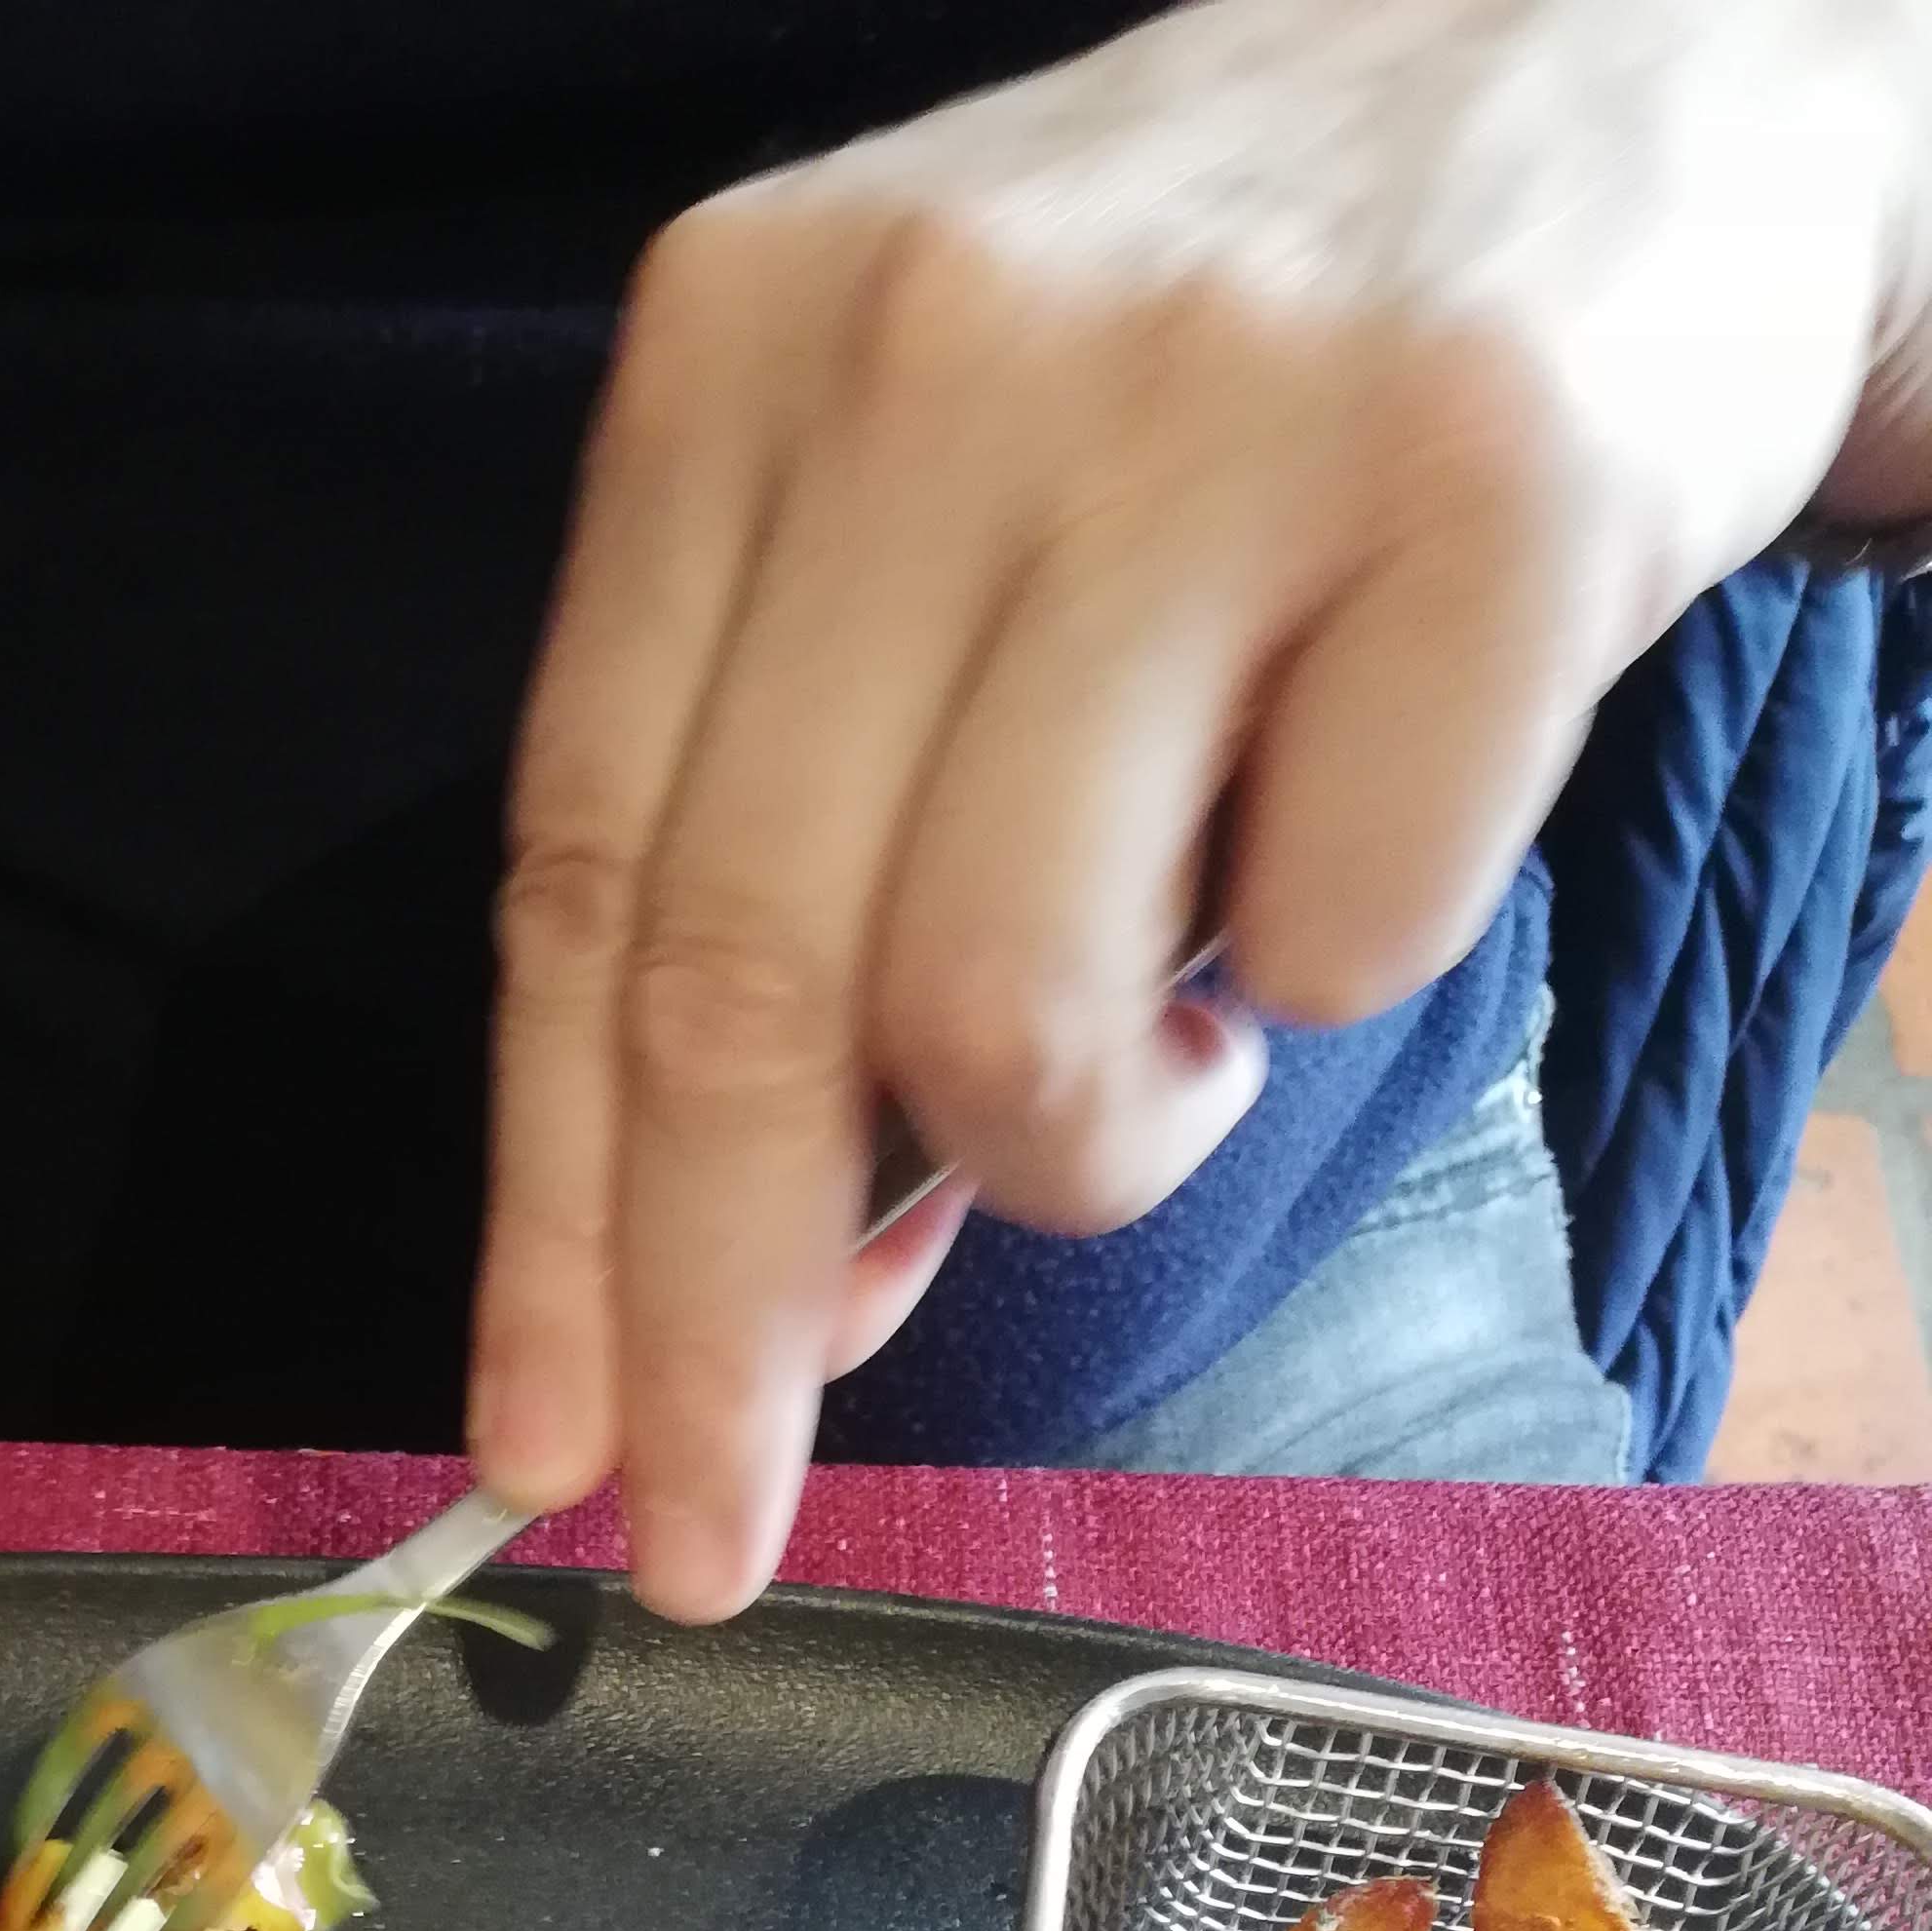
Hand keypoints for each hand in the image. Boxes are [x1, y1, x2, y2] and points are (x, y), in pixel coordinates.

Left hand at [471, 0, 1931, 1616]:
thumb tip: (757, 1302)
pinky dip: (1333, 980)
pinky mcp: (1487, 478)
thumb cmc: (1232, 391)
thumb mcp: (942, 563)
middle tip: (724, 1535)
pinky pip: (1333, 942)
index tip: (546, 1463)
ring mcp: (1213, 405)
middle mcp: (936, 354)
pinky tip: (1362, 827)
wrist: (1630, 55)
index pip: (580, 879)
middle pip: (741, 983)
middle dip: (716, 1333)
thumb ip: (815, 892)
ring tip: (1168, 1030)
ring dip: (1081, 1143)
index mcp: (737, 362)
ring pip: (1001, 1012)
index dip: (551, 1228)